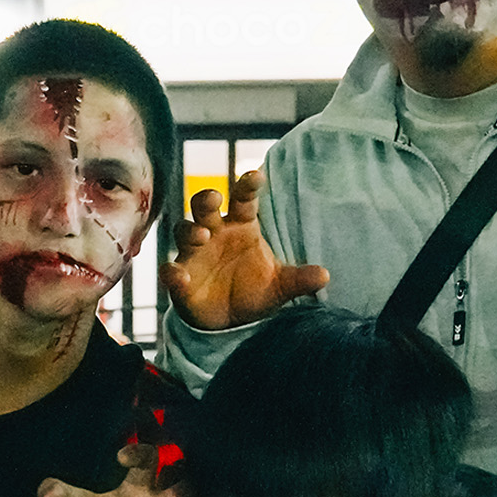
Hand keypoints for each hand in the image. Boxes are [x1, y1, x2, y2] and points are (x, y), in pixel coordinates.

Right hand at [162, 171, 329, 330]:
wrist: (230, 321)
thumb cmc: (254, 291)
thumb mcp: (279, 286)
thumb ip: (298, 279)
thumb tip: (324, 275)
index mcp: (241, 226)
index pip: (243, 199)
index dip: (247, 186)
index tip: (256, 176)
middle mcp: (214, 233)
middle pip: (204, 207)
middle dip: (206, 199)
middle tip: (215, 197)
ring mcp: (193, 254)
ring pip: (183, 231)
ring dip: (190, 230)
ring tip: (201, 236)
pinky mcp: (180, 279)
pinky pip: (171, 271)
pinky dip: (172, 273)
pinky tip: (179, 277)